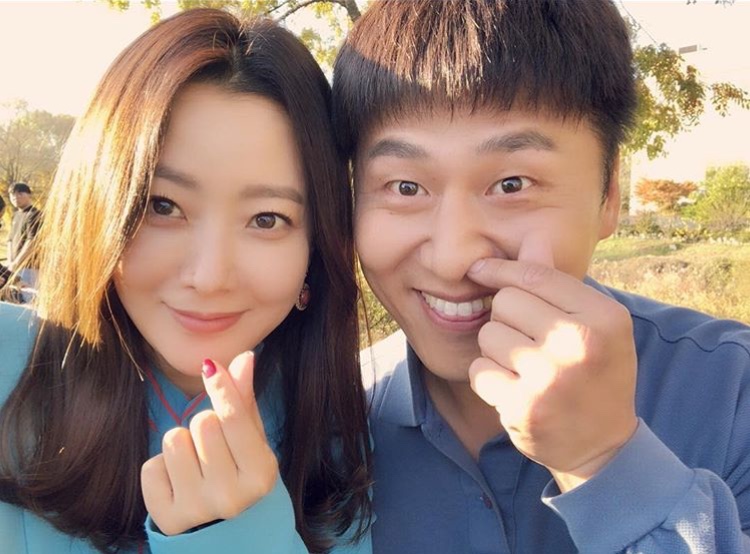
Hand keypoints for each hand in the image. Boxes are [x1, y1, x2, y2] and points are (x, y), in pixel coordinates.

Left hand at [141, 351, 278, 534]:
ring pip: (173, 440)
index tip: (210, 367)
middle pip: (202, 423)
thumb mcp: (252, 439)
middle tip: (213, 447)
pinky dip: (160, 470)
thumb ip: (245, 399)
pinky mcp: (167, 518)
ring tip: (195, 464)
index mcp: (261, 474)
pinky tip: (177, 483)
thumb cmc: (240, 472)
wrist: (225, 531)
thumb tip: (245, 356)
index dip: (221, 387)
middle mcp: (232, 496)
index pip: (233, 417)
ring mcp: (198, 509)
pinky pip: (150, 467)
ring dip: (181, 445)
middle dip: (204, 425)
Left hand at [467, 235, 637, 491]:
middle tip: (529, 341)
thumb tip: (533, 241)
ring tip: (525, 367)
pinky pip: (479, 370)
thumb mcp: (596, 325)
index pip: (535, 275)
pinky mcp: (522, 406)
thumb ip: (562, 286)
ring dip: (497, 349)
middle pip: (505, 301)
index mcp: (603, 317)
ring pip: (488, 334)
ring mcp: (549, 377)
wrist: (602, 446)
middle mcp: (578, 344)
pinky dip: (488, 377)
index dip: (501, 269)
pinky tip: (513, 388)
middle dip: (508, 318)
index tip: (479, 269)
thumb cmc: (595, 372)